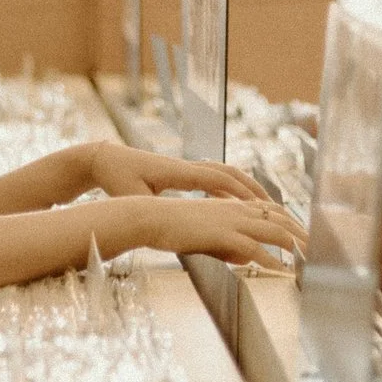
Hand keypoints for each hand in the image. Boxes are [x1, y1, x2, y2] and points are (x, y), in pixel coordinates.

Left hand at [80, 141, 270, 201]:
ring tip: (265, 204)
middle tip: (276, 208)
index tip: (261, 207)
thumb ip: (146, 208)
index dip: (241, 192)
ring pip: (226, 172)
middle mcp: (188, 167)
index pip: (218, 179)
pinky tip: (238, 202)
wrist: (106, 159)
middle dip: (255, 189)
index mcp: (178, 172)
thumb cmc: (116, 178)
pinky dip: (233, 187)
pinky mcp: (184, 172)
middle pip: (231, 173)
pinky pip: (216, 177)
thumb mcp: (129, 195)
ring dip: (247, 186)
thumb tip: (160, 222)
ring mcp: (187, 167)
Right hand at [131, 195, 308, 266]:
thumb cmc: (175, 227)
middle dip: (303, 234)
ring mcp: (231, 220)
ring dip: (296, 245)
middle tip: (321, 248)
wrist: (151, 218)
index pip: (273, 211)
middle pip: (281, 219)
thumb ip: (229, 246)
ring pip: (274, 231)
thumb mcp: (208, 236)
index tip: (307, 236)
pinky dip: (271, 260)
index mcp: (234, 206)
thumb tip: (247, 258)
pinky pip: (254, 248)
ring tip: (311, 259)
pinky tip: (282, 271)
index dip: (293, 223)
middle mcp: (238, 210)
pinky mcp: (222, 234)